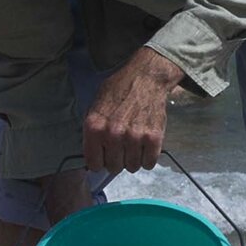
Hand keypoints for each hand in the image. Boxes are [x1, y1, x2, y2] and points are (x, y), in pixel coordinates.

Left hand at [82, 45, 180, 175]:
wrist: (145, 77)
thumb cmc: (118, 91)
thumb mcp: (95, 107)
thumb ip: (91, 133)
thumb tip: (91, 158)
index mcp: (94, 128)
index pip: (94, 164)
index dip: (100, 161)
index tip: (105, 156)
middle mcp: (112, 134)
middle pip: (114, 167)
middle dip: (118, 160)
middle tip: (122, 147)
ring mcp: (134, 137)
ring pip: (132, 167)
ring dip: (133, 159)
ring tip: (134, 144)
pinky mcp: (153, 137)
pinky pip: (149, 163)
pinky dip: (148, 157)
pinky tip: (145, 146)